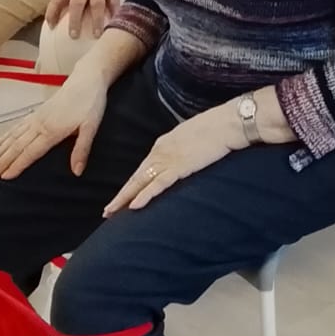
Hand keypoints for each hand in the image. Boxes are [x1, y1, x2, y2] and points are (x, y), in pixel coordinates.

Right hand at [0, 63, 109, 179]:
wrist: (87, 78)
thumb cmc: (91, 103)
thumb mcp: (91, 127)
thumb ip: (82, 149)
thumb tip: (77, 172)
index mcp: (52, 130)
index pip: (30, 152)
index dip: (17, 165)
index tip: (3, 177)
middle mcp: (40, 124)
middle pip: (17, 146)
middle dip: (2, 161)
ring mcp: (36, 118)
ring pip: (13, 136)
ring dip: (0, 151)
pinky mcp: (37, 112)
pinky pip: (16, 126)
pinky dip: (5, 136)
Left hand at [45, 0, 122, 39]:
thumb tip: (56, 4)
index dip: (52, 13)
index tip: (50, 25)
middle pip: (77, 5)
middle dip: (74, 21)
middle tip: (73, 35)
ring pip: (96, 6)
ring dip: (96, 21)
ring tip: (96, 34)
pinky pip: (113, 3)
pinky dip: (113, 13)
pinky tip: (112, 23)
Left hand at [103, 107, 243, 215]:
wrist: (227, 123)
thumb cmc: (216, 128)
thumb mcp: (192, 137)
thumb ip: (182, 148)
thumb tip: (182, 158)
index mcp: (163, 144)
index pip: (143, 169)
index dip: (131, 185)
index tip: (121, 197)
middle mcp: (161, 151)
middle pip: (136, 177)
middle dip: (121, 196)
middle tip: (107, 211)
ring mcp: (169, 159)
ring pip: (141, 183)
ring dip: (125, 199)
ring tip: (112, 212)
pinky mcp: (180, 166)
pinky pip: (158, 184)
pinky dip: (144, 195)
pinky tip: (133, 206)